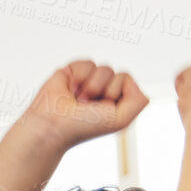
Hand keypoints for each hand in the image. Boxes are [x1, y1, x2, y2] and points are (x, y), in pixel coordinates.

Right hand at [22, 60, 148, 149]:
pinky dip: (79, 76)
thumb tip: (131, 81)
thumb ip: (139, 101)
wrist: (51, 125)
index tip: (102, 110)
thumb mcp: (121, 120)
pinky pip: (87, 63)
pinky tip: (70, 89)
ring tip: (78, 99)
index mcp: (116, 103)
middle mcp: (104, 91)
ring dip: (91, 85)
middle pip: (119, 74)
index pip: (129, 83)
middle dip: (105, 90)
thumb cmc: (81, 127)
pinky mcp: (73, 72)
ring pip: (104, 68)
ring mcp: (88, 81)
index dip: (117, 94)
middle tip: (88, 106)